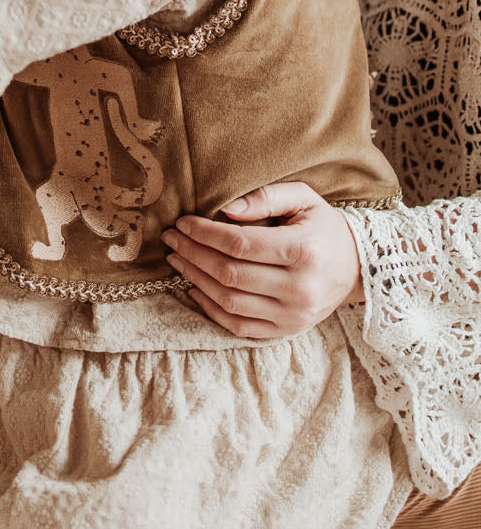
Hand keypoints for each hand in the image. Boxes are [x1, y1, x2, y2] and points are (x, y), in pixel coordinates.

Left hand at [160, 181, 363, 337]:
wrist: (357, 267)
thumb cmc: (323, 226)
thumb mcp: (303, 199)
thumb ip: (265, 196)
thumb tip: (225, 209)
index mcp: (303, 251)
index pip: (240, 244)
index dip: (204, 233)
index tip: (182, 223)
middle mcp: (299, 288)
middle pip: (230, 273)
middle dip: (193, 253)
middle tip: (171, 239)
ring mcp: (293, 315)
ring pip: (230, 301)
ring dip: (195, 279)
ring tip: (177, 259)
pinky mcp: (286, 331)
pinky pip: (238, 325)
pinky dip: (211, 308)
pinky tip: (194, 287)